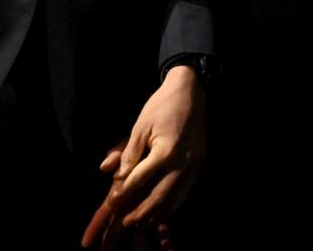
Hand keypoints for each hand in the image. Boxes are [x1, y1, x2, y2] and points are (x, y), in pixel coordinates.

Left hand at [80, 66, 206, 247]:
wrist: (191, 90)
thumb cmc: (161, 106)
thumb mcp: (139, 126)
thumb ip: (128, 153)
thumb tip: (114, 175)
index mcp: (165, 151)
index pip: (140, 178)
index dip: (124, 191)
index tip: (112, 202)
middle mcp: (183, 161)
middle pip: (160, 195)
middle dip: (142, 211)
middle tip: (126, 222)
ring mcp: (195, 163)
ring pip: (177, 196)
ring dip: (159, 211)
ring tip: (143, 221)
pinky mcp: (201, 161)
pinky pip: (187, 188)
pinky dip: (175, 201)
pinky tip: (164, 208)